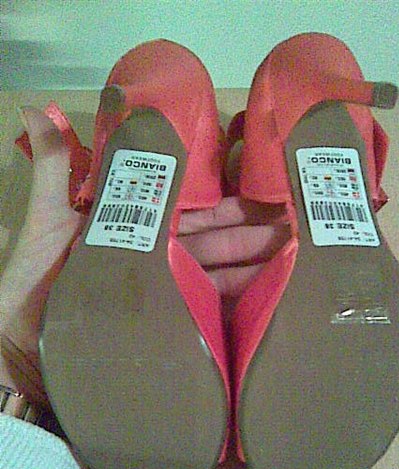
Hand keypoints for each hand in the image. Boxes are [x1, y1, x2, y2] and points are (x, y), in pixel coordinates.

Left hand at [0, 108, 289, 396]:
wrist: (21, 351)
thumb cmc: (34, 283)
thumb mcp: (46, 222)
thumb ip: (55, 172)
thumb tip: (37, 109)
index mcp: (135, 229)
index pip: (187, 210)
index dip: (223, 202)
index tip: (260, 191)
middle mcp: (156, 258)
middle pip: (211, 241)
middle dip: (251, 232)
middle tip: (294, 224)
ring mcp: (164, 292)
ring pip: (217, 271)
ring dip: (254, 262)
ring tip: (293, 255)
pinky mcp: (169, 322)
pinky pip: (208, 307)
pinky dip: (238, 298)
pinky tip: (268, 291)